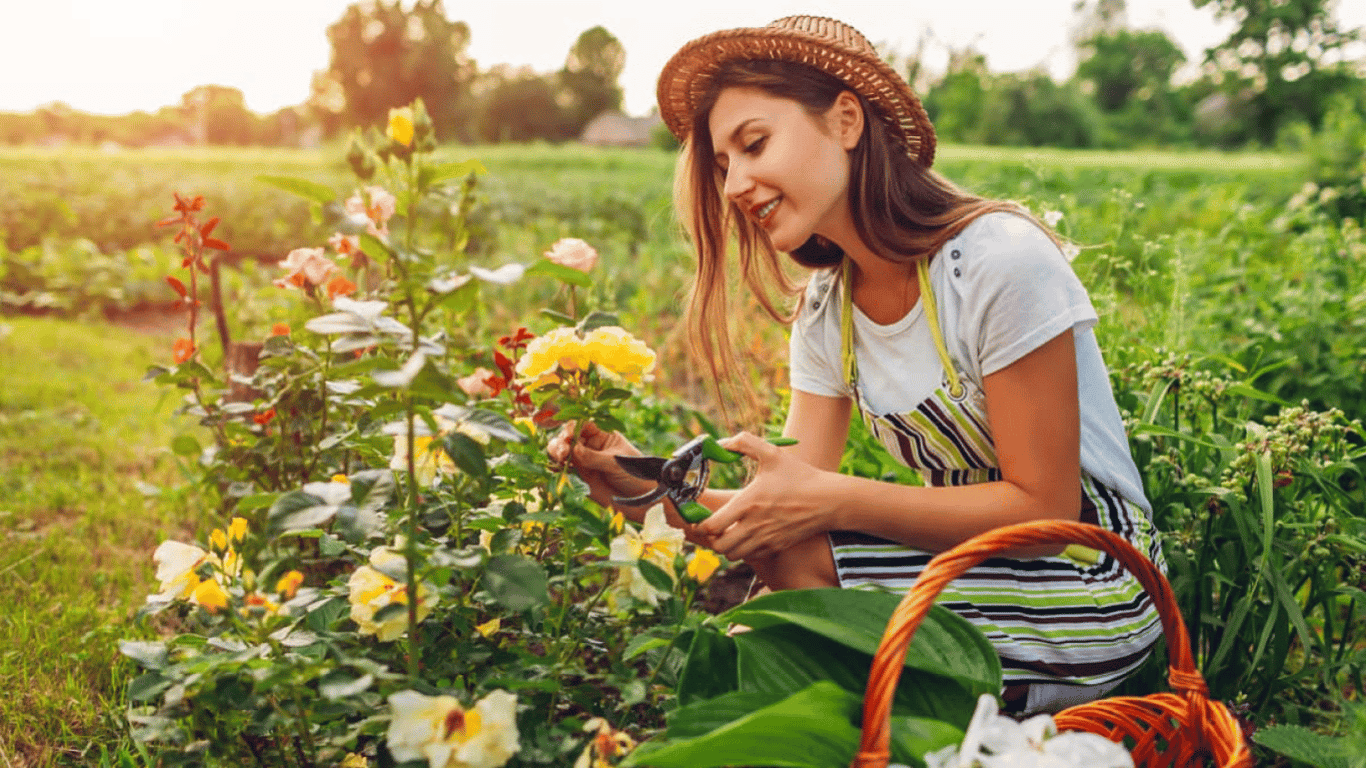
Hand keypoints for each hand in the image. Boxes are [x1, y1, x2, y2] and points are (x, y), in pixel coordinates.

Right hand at [548, 422, 717, 544]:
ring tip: (561, 458)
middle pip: (569, 436)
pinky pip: (563, 469)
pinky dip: (556, 466)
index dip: (573, 427)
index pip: (582, 424)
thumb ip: (593, 456)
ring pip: (562, 451)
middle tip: (564, 452)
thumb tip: (572, 450)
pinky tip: (556, 467)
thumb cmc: (636, 474)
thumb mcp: (616, 462)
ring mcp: (584, 461)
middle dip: (562, 441)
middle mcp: (591, 446)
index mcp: (603, 435)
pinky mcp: (580, 477)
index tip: (569, 435)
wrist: (641, 500)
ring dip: (557, 451)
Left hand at [696, 431, 833, 560]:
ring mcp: (765, 539)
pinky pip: (749, 556)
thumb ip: (743, 443)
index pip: (711, 525)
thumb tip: (721, 443)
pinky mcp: (775, 547)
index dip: (701, 522)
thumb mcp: (772, 453)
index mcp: (748, 502)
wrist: (828, 500)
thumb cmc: (800, 476)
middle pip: (718, 546)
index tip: (701, 514)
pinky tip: (746, 534)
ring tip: (728, 530)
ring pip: (732, 555)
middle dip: (711, 537)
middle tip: (713, 524)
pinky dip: (742, 549)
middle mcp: (754, 525)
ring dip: (726, 544)